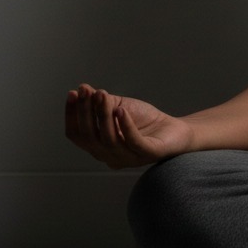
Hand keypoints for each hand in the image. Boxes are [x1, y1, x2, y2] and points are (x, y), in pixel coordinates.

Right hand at [65, 83, 193, 168]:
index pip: (77, 135)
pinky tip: (121, 109)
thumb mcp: (119, 107)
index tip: (73, 93)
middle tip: (86, 91)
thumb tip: (83, 88)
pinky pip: (133, 141)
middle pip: (90, 137)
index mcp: (98, 147)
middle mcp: (109, 156)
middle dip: (85, 112)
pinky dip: (125, 125)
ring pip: (108, 139)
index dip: (72, 115)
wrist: (175, 129)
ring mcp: (128, 158)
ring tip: (103, 95)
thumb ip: (102, 102)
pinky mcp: (147, 154)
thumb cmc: (144, 121)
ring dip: (103, 115)